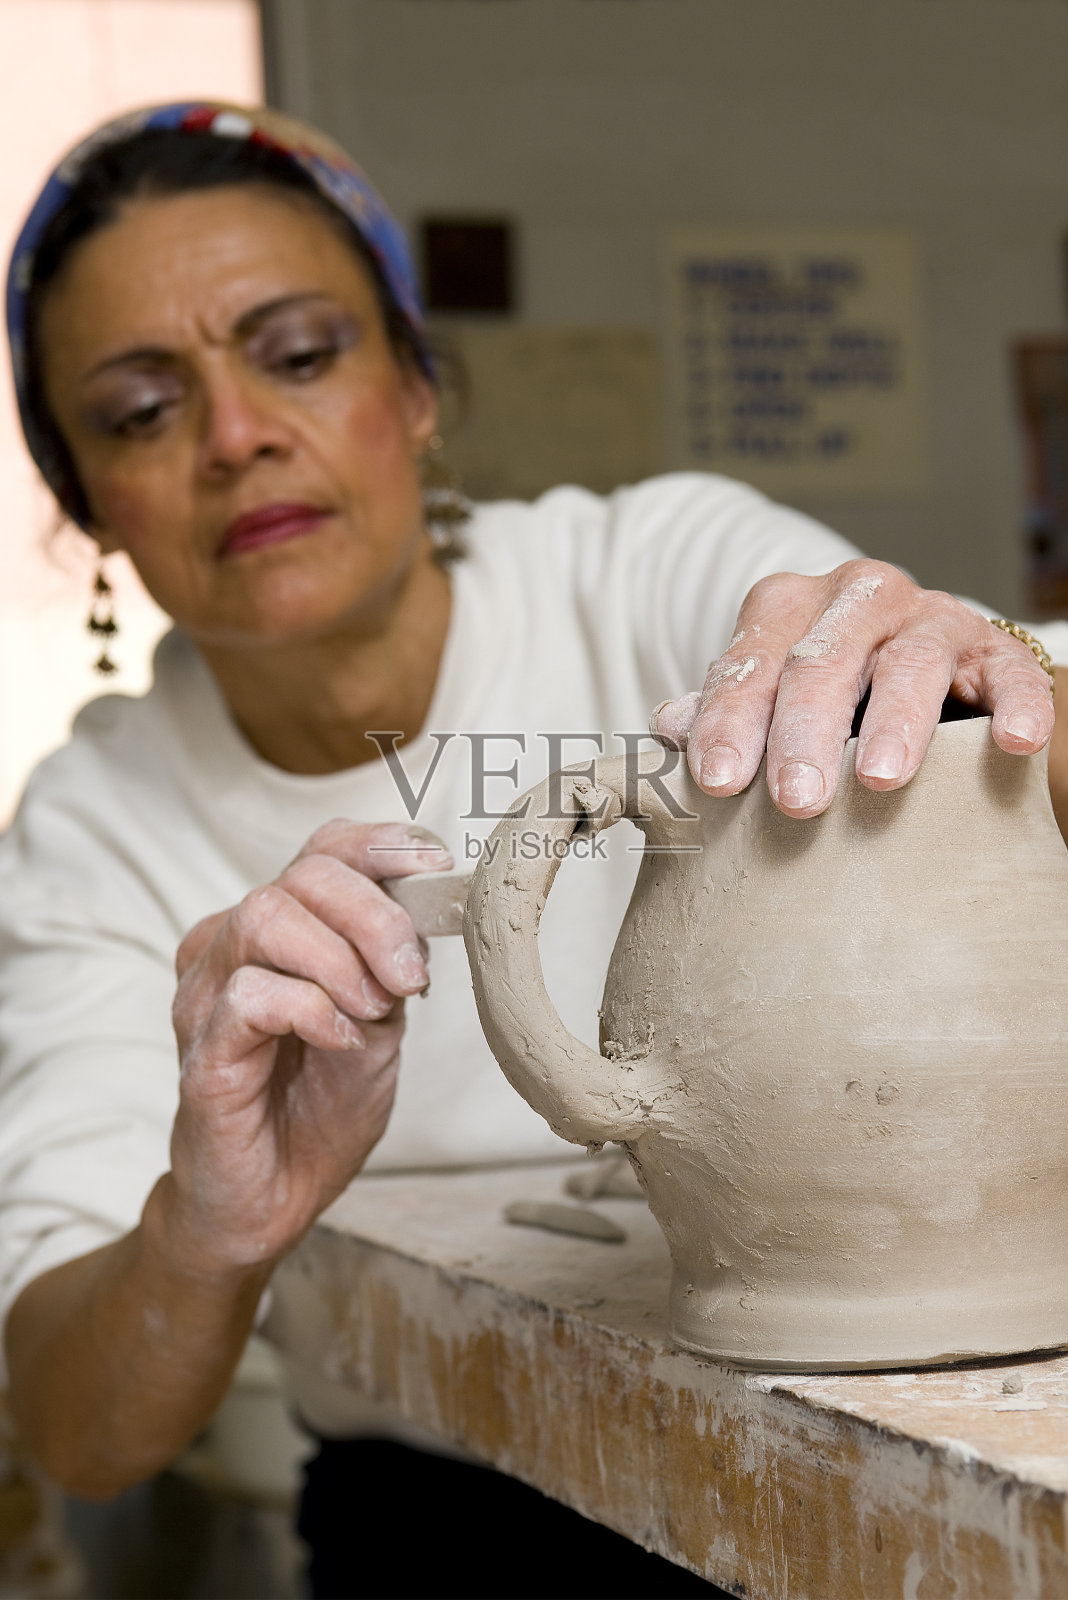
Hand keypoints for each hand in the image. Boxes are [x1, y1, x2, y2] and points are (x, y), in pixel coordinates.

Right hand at [164, 821, 450, 1275]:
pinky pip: (248, 994)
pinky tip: (339, 1040)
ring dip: (341, 959)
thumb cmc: (321, 1107)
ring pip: (265, 918)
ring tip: (374, 1009)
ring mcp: (208, 994)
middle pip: (300, 877)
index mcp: (280, 930)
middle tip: (411, 976)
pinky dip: (310, 1009)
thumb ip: (394, 965)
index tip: (435, 869)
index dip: (380, 846)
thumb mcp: (381, 1022)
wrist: (276, 1199)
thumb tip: (428, 910)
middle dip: (374, 915)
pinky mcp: (201, 1048)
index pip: (322, 851)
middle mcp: (233, 947)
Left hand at [651, 559, 1054, 817]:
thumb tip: (665, 727)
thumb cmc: (824, 694)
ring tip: (880, 780)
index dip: (730, 721)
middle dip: (805, 732)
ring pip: (910, 662)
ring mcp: (928, 618)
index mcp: (788, 606)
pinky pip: (1010, 672)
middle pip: (822, 662)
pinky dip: (1015, 704)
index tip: (717, 780)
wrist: (916, 664)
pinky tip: (1012, 743)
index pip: (750, 663)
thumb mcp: (769, 695)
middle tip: (795, 799)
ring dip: (896, 723)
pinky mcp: (992, 648)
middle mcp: (856, 597)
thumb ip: (724, 711)